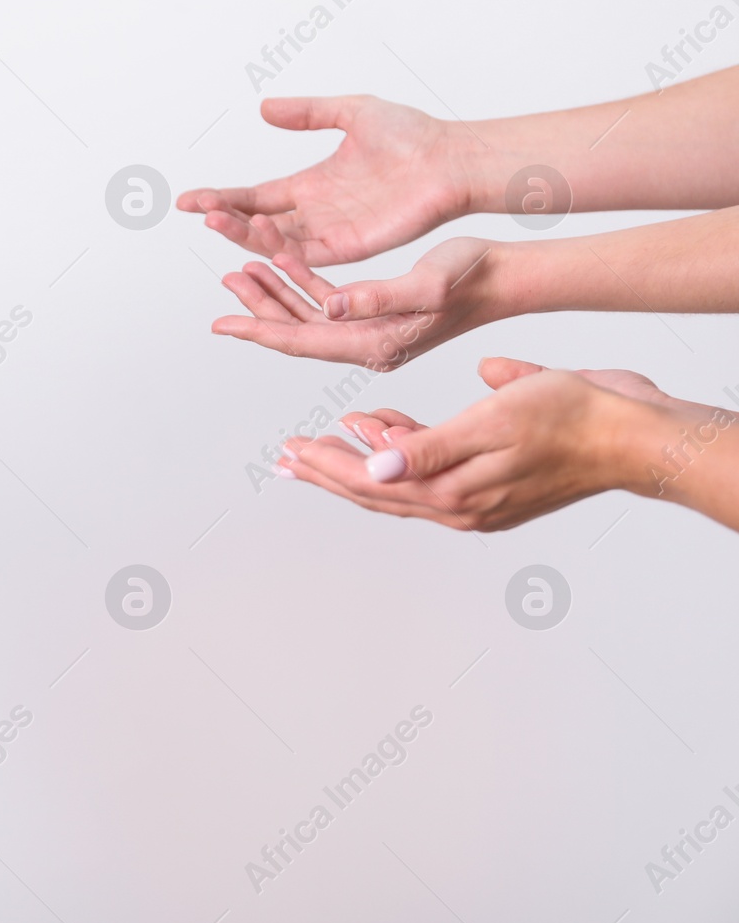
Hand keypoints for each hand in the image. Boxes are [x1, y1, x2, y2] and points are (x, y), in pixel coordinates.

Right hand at [178, 95, 478, 265]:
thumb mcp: (350, 111)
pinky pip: (306, 253)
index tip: (189, 200)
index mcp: (311, 184)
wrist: (450, 159)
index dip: (222, 198)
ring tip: (216, 220)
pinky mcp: (350, 247)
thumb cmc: (413, 136)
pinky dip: (279, 248)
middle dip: (224, 218)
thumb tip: (264, 107)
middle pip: (256, 222)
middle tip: (198, 211)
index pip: (255, 195)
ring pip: (274, 241)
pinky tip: (257, 233)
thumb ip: (306, 112)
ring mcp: (331, 233)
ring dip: (243, 233)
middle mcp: (316, 212)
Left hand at [214, 237, 501, 369]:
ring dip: (275, 292)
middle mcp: (368, 345)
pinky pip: (329, 303)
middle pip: (297, 330)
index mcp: (375, 345)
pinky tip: (283, 260)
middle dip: (258, 307)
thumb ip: (376, 297)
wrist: (507, 276)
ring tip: (241, 268)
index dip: (257, 331)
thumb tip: (329, 306)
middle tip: (225, 282)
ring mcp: (372, 332)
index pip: (302, 341)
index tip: (220, 324)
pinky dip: (303, 282)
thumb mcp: (426, 284)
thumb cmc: (475, 278)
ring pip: (308, 316)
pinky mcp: (378, 314)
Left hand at [275, 358, 686, 531]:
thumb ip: (428, 447)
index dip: (325, 465)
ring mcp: (477, 499)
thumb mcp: (493, 419)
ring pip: (400, 483)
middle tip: (287, 456)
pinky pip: (430, 472)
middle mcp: (460, 505)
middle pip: (375, 491)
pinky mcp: (493, 485)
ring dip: (360, 461)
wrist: (634, 434)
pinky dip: (402, 449)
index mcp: (454, 492)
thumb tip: (373, 469)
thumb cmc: (572, 417)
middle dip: (328, 470)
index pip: (369, 483)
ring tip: (325, 440)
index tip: (290, 450)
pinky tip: (384, 428)